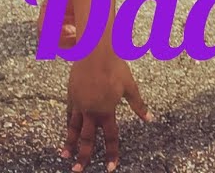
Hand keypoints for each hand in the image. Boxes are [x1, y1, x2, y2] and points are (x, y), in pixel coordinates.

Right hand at [60, 53, 152, 171]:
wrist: (94, 52)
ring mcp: (79, 104)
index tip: (111, 167)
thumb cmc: (115, 68)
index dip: (111, 153)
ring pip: (73, 128)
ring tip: (65, 157)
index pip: (110, 138)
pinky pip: (69, 114)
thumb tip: (149, 118)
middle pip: (87, 138)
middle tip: (78, 170)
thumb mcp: (130, 87)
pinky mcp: (71, 96)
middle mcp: (91, 111)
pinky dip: (68, 125)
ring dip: (70, 144)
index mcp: (107, 111)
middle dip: (84, 156)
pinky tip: (67, 132)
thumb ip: (138, 105)